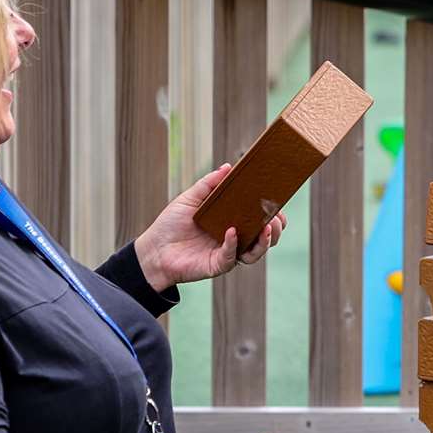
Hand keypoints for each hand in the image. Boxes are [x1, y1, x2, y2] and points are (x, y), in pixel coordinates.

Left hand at [135, 164, 285, 291]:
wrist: (154, 249)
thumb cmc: (171, 224)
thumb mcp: (190, 198)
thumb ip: (209, 184)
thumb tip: (227, 167)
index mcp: (234, 223)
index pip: (262, 221)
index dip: (275, 216)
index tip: (279, 205)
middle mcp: (235, 240)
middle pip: (266, 238)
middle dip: (276, 229)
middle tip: (274, 218)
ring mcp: (228, 254)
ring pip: (256, 252)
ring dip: (265, 241)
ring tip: (267, 227)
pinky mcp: (217, 265)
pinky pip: (231, 257)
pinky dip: (234, 244)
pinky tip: (232, 231)